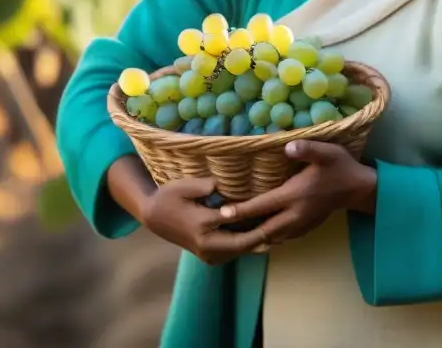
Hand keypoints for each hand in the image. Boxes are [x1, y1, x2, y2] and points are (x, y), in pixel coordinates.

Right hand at [139, 176, 269, 265]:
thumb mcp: (183, 186)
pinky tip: (267, 234)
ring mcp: (208, 254)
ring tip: (282, 228)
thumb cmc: (170, 196)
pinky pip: (235, 253)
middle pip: (243, 243)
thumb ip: (202, 186)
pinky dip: (251, 245)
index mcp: (202, 225)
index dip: (256, 215)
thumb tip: (220, 185)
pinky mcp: (211, 257)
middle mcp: (207, 245)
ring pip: (241, 251)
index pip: (235, 221)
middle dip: (265, 234)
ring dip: (260, 241)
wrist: (155, 217)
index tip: (274, 207)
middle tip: (286, 223)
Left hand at [217, 140, 376, 251]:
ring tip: (233, 233)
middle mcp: (295, 214)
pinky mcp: (306, 227)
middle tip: (219, 230)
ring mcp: (301, 224)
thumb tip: (288, 146)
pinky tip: (257, 232)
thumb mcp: (327, 152)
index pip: (262, 206)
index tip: (220, 213)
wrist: (360, 188)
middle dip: (241, 231)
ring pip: (271, 236)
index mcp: (295, 195)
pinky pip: (282, 237)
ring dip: (253, 236)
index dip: (240, 210)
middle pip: (262, 229)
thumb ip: (307, 149)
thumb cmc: (341, 167)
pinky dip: (267, 237)